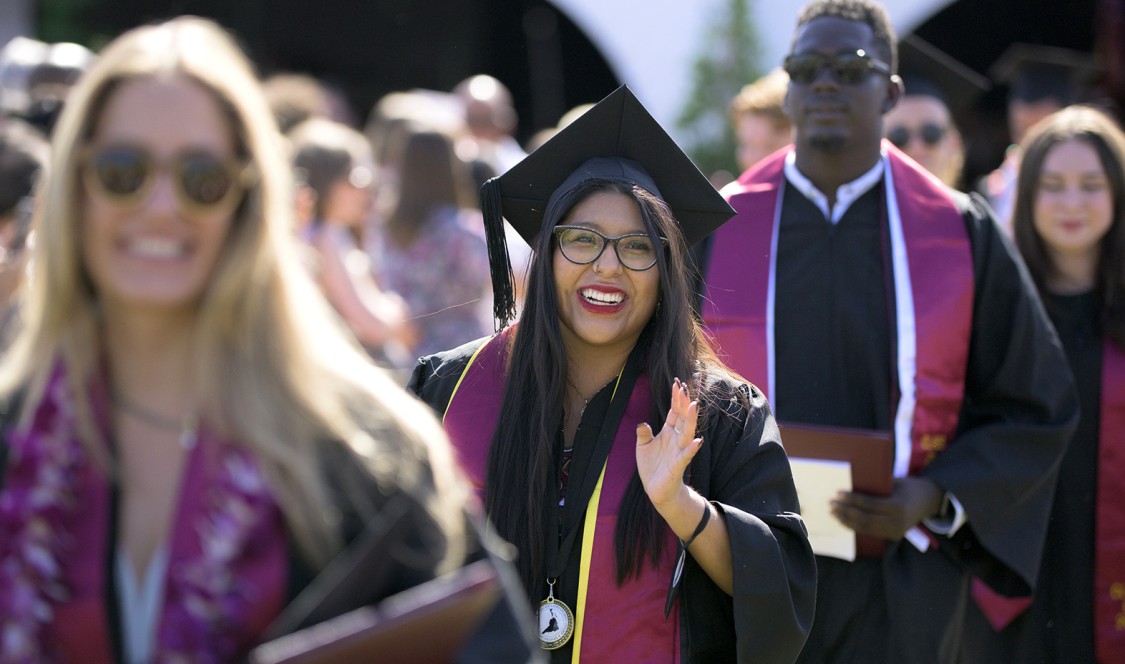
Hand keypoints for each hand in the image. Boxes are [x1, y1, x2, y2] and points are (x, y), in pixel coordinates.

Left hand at [636, 377, 702, 507]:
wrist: (657, 489)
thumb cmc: (652, 466)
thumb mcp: (643, 446)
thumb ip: (643, 433)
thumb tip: (641, 423)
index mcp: (668, 432)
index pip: (674, 412)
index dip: (676, 399)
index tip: (678, 383)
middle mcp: (676, 439)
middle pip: (683, 418)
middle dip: (684, 403)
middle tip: (685, 388)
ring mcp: (679, 451)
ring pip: (687, 432)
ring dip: (691, 420)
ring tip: (694, 405)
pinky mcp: (678, 465)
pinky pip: (686, 455)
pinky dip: (692, 448)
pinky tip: (697, 441)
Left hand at [829, 476, 943, 540]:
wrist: (931, 502)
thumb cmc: (910, 487)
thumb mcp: (896, 482)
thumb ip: (877, 487)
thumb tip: (851, 484)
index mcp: (898, 507)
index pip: (870, 505)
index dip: (853, 500)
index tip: (838, 494)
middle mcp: (897, 522)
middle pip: (865, 520)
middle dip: (846, 512)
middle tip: (831, 504)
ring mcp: (895, 532)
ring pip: (866, 529)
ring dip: (847, 521)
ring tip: (833, 513)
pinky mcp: (893, 536)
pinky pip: (870, 532)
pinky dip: (855, 527)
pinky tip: (844, 520)